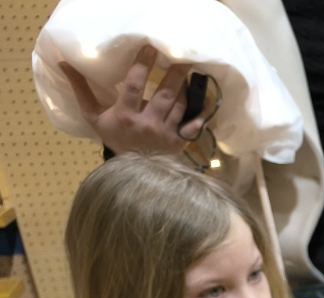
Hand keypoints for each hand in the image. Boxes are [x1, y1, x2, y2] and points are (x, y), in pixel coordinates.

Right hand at [60, 45, 211, 155]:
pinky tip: (206, 99)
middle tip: (182, 57)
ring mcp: (166, 134)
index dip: (143, 66)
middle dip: (175, 74)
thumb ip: (82, 89)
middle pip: (165, 94)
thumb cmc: (112, 137)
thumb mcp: (93, 116)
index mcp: (126, 115)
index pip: (134, 85)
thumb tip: (65, 63)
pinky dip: (201, 114)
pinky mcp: (179, 143)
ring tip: (189, 72)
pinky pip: (194, 126)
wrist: (131, 169)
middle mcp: (148, 124)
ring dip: (186, 88)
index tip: (150, 48)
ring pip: (180, 106)